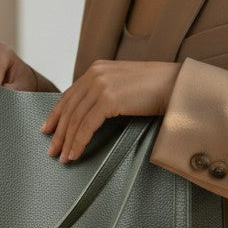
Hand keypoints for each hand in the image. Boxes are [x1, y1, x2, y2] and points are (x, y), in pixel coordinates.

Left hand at [42, 60, 179, 162]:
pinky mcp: (109, 99)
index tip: (48, 129)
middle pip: (69, 108)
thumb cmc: (159, 88)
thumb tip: (94, 115)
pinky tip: (75, 154)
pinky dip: (78, 142)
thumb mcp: (126, 85)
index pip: (70, 95)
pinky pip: (86, 126)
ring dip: (67, 142)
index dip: (56, 114)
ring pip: (75, 119)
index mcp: (97, 69)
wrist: (179, 85)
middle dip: (58, 132)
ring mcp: (101, 85)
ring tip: (63, 157)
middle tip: (52, 150)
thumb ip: (107, 93)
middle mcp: (95, 74)